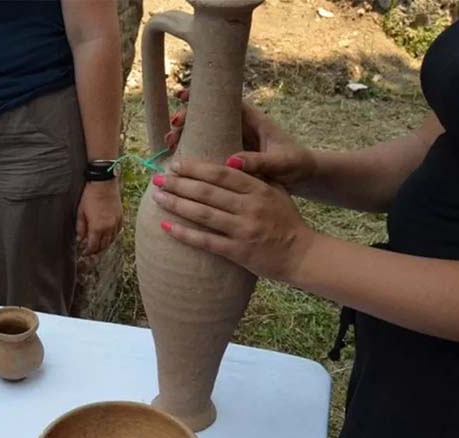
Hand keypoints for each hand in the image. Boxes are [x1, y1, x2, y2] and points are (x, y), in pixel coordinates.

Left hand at [76, 180, 121, 254]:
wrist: (104, 183)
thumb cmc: (90, 195)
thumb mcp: (80, 212)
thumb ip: (80, 227)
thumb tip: (80, 238)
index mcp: (97, 227)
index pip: (93, 246)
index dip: (88, 252)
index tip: (85, 253)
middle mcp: (108, 228)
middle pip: (103, 245)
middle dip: (97, 250)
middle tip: (91, 251)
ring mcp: (116, 222)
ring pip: (112, 240)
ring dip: (105, 244)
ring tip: (99, 245)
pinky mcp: (120, 217)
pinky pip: (118, 231)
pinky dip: (113, 236)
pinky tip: (108, 236)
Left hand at [150, 157, 317, 281]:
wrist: (301, 254)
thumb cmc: (286, 221)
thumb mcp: (276, 192)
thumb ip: (255, 176)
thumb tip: (227, 161)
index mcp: (259, 189)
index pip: (222, 173)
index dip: (196, 167)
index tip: (176, 164)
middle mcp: (250, 207)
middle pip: (207, 192)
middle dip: (179, 183)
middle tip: (158, 178)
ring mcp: (243, 230)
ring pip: (203, 214)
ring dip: (176, 204)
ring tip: (157, 197)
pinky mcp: (238, 251)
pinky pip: (206, 241)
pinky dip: (184, 233)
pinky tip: (166, 226)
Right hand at [164, 89, 316, 193]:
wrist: (304, 178)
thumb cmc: (296, 165)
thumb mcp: (281, 163)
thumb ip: (259, 161)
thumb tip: (231, 161)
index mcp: (255, 121)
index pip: (228, 100)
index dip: (206, 95)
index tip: (184, 95)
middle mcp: (242, 128)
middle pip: (210, 116)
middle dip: (189, 117)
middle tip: (173, 126)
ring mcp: (235, 142)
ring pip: (205, 132)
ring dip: (186, 135)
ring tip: (169, 142)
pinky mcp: (231, 157)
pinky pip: (208, 149)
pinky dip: (192, 152)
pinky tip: (178, 158)